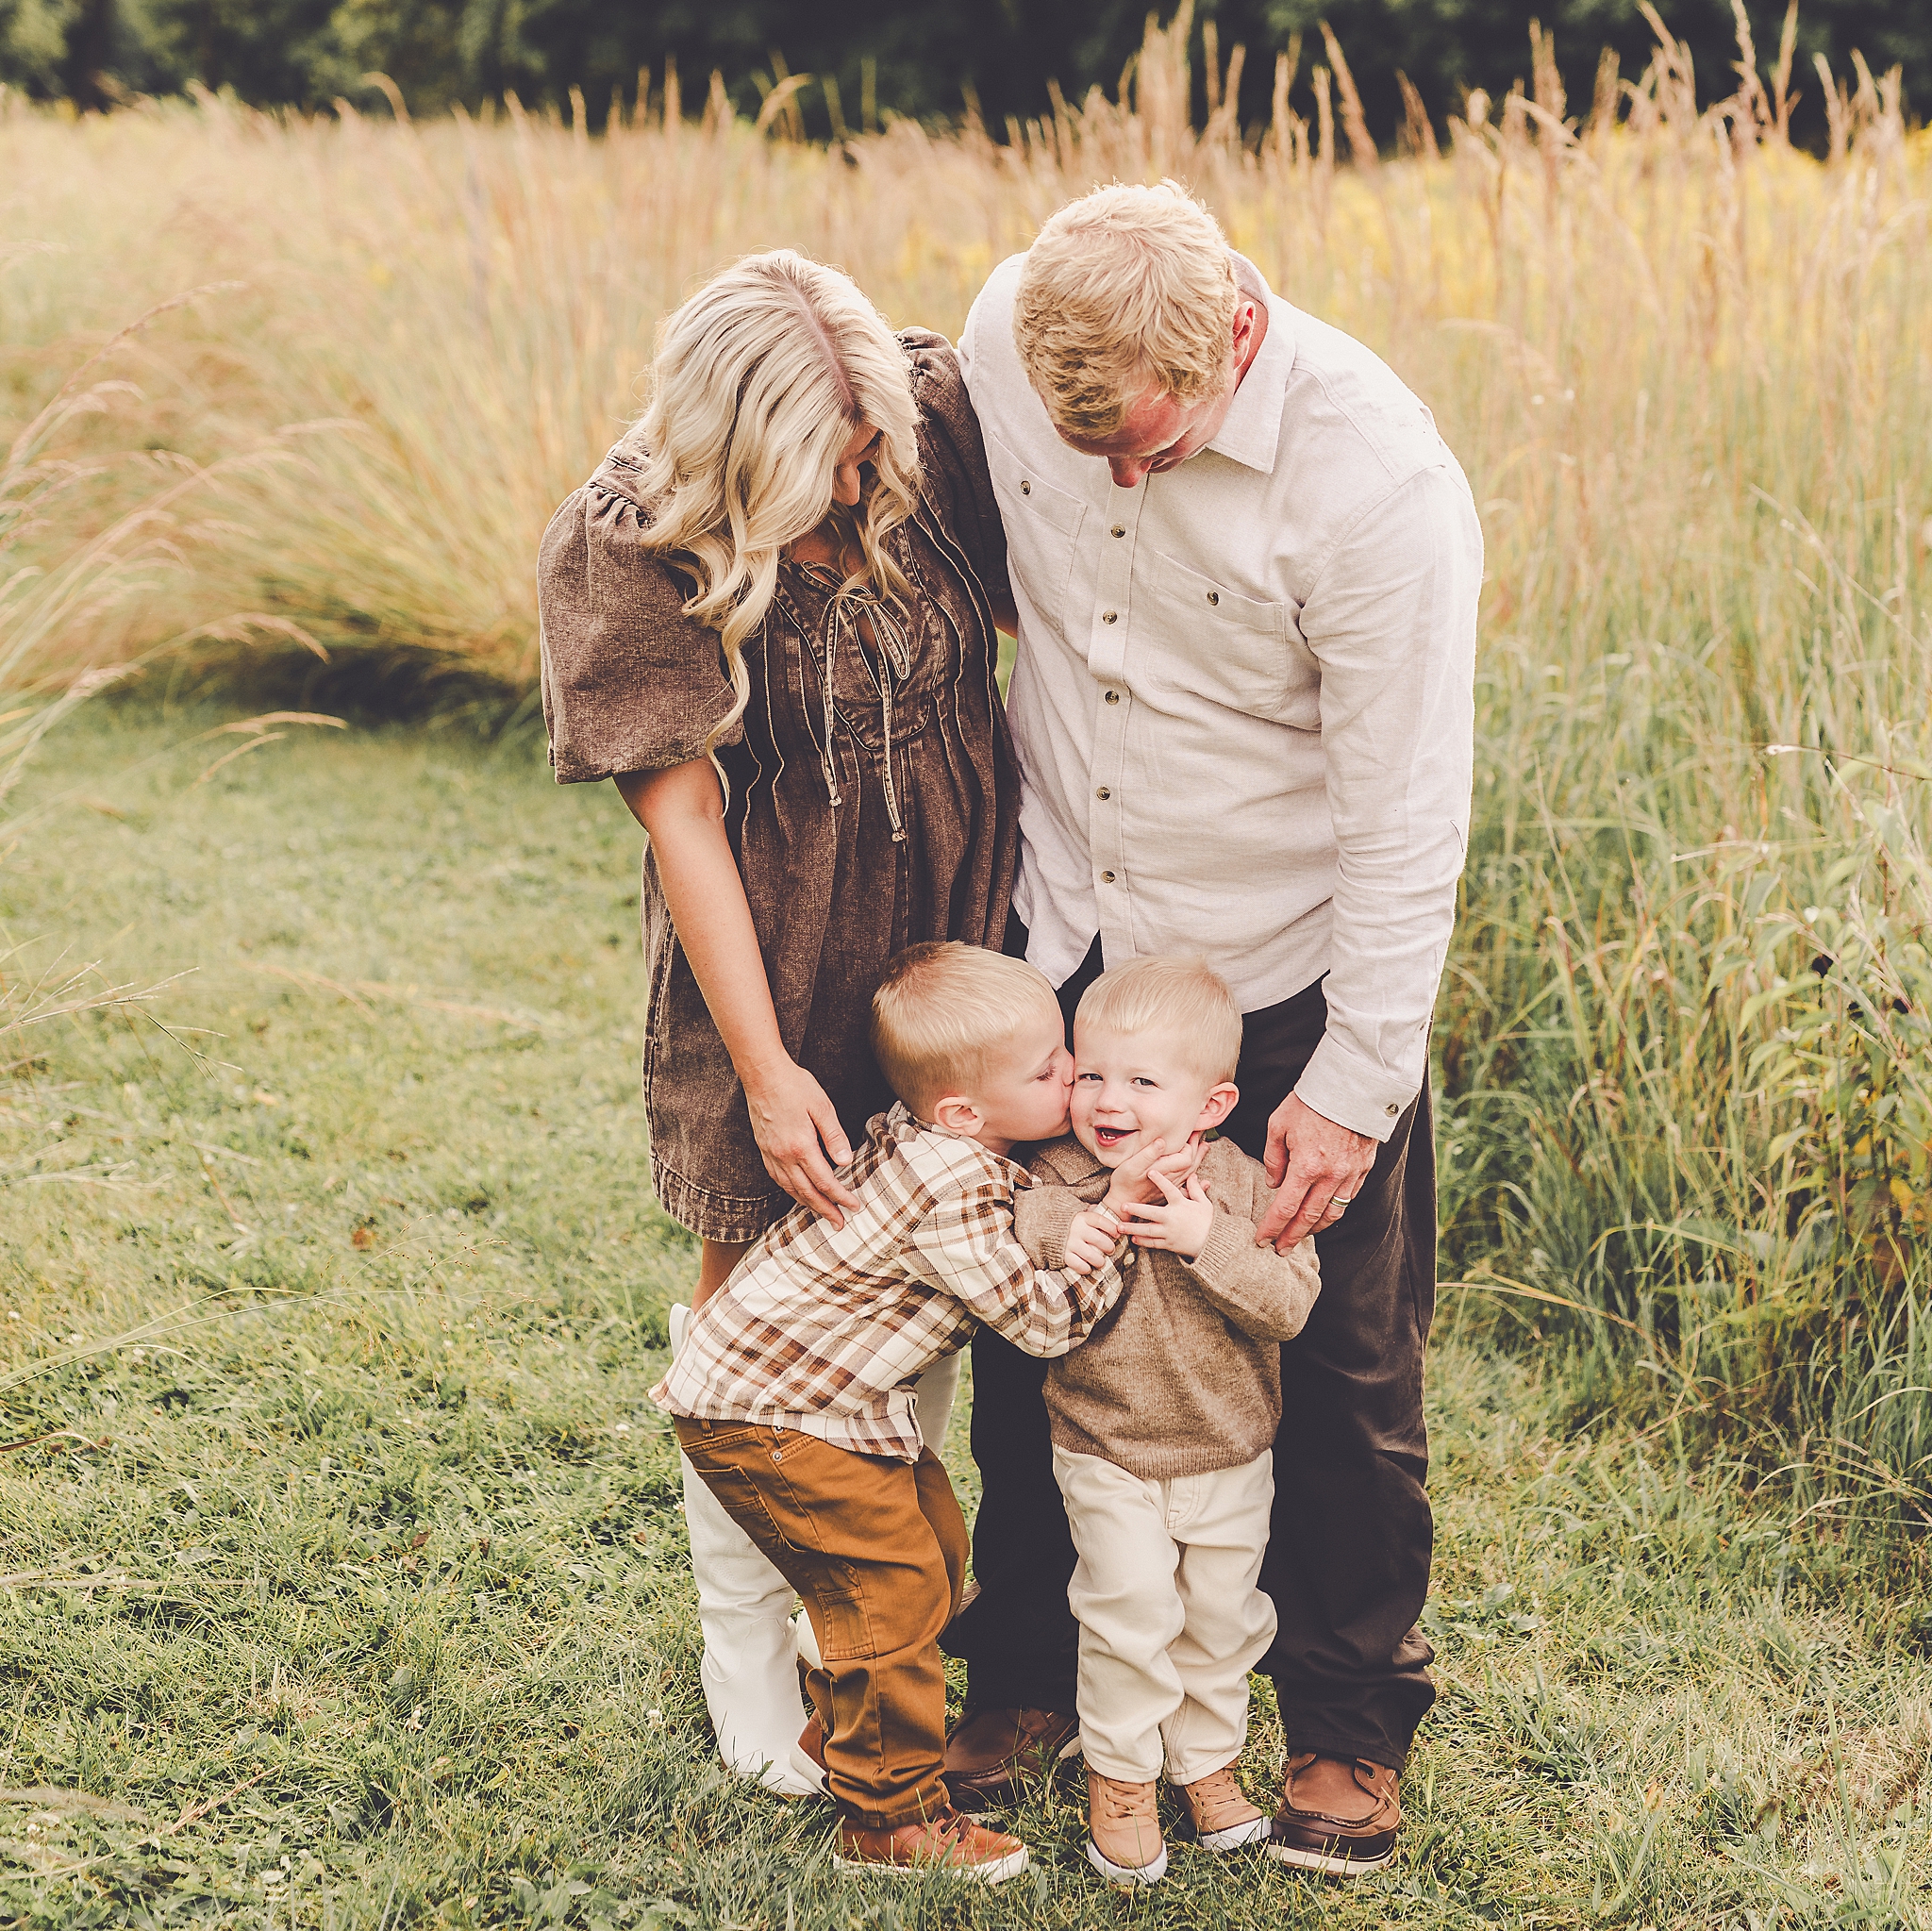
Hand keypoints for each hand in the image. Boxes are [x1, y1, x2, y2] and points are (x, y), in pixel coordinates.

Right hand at [743, 1060, 861, 1226]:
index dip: (840, 1197)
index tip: (853, 1207)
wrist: (762, 1075)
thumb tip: (846, 1162)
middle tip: (839, 1223)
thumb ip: (834, 1136)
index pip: (824, 1181)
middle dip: (825, 1210)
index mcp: (801, 1146)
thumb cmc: (795, 1086)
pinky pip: (777, 1179)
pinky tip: (797, 1193)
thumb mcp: (822, 1107)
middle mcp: (783, 1156)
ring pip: (790, 1189)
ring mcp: (771, 1154)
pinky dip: (790, 1191)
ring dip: (807, 1204)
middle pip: (807, 1192)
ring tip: (821, 1213)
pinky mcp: (763, 1149)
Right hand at [1063, 1204, 1120, 1274]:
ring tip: (1100, 1261)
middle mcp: (1077, 1229)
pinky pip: (1079, 1265)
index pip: (1101, 1221)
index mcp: (1081, 1217)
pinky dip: (1086, 1268)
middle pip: (1100, 1240)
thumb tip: (1108, 1217)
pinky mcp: (1063, 1255)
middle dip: (1109, 1247)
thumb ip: (1090, 1213)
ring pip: (1092, 1256)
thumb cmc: (1065, 1221)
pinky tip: (1087, 1267)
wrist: (1041, 1226)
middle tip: (1110, 1250)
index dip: (1112, 1228)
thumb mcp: (1076, 1212)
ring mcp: (1070, 1243)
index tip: (1117, 1234)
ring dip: (1100, 1261)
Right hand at [1103, 1136, 1203, 1217]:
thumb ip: (1148, 1153)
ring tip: (1204, 1147)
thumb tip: (1162, 1140)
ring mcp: (1171, 1186)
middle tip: (1200, 1134)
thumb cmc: (1124, 1182)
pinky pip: (1188, 1186)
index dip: (1189, 1144)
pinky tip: (1203, 1180)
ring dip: (1198, 1159)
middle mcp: (1171, 1178)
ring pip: (1190, 1172)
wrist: (1122, 1202)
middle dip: (1197, 1148)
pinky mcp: (1169, 1191)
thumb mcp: (1131, 1165)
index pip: (1186, 1156)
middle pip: (1191, 1163)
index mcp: (1164, 1169)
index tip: (1190, 1132)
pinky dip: (1197, 1181)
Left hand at [1118, 1166, 1213, 1257]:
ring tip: (1119, 1226)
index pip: (1170, 1190)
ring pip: (1147, 1230)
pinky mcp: (1169, 1244)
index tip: (1150, 1171)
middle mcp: (1172, 1218)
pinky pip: (1153, 1243)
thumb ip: (1195, 1189)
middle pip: (1150, 1213)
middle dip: (1135, 1209)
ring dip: (1132, 1228)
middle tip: (1123, 1205)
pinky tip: (1133, 1239)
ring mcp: (1169, 1232)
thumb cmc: (1208, 1221)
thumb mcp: (1204, 1203)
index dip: (1160, 1180)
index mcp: (1181, 1205)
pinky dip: (1142, 1241)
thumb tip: (1192, 1175)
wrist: (1212, 1244)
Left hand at [1254, 1091, 1376, 1252]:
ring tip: (1301, 1235)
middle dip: (1292, 1237)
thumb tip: (1274, 1183)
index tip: (1262, 1240)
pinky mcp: (1363, 1169)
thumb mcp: (1279, 1124)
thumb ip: (1273, 1157)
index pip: (1285, 1208)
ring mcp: (1350, 1174)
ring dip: (1314, 1229)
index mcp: (1306, 1166)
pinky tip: (1324, 1214)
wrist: (1351, 1086)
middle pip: (1308, 1218)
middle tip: (1280, 1249)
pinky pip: (1348, 1199)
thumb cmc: (1311, 1101)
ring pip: (1331, 1213)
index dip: (1272, 1228)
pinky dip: (1334, 1211)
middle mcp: (1330, 1176)